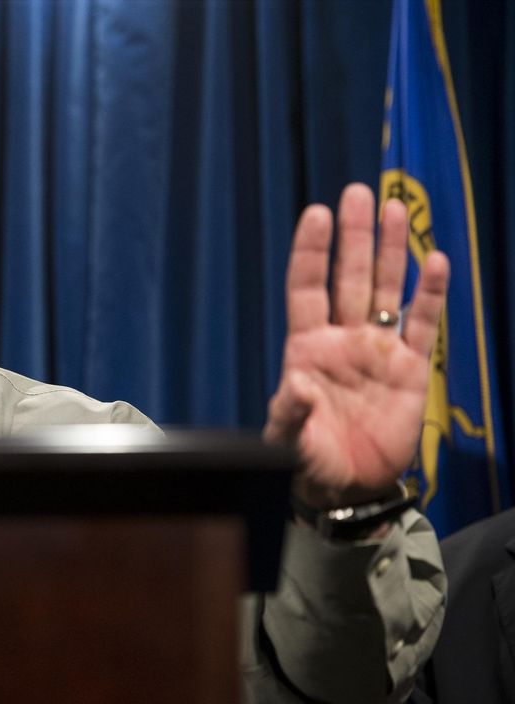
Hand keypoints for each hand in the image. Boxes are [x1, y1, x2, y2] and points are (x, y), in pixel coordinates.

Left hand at [263, 183, 448, 509]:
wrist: (348, 487)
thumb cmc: (309, 460)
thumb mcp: (288, 441)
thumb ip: (290, 414)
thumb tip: (293, 386)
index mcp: (307, 348)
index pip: (307, 289)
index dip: (312, 252)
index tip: (317, 213)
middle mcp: (342, 339)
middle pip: (349, 278)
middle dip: (354, 237)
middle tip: (359, 194)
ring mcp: (377, 349)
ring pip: (385, 289)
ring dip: (390, 252)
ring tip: (394, 209)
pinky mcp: (409, 369)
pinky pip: (422, 325)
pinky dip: (430, 296)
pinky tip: (436, 262)